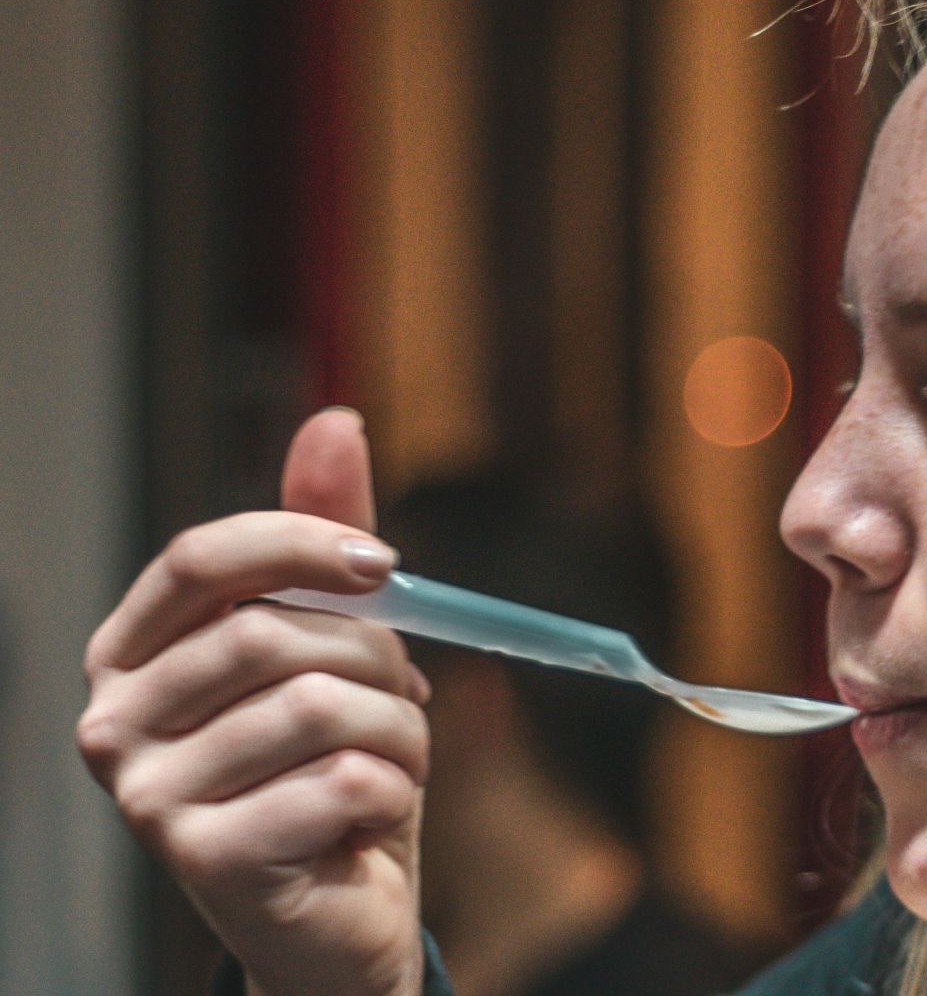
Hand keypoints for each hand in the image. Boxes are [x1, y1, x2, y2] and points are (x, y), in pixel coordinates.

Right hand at [77, 409, 429, 995]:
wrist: (337, 914)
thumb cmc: (328, 769)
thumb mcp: (336, 648)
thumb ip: (324, 542)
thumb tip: (335, 419)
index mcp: (134, 653)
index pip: (204, 558)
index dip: (302, 543)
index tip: (385, 565)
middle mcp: (114, 722)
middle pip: (273, 637)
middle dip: (377, 661)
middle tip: (404, 703)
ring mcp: (147, 798)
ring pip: (322, 710)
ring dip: (400, 734)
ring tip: (391, 767)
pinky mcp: (203, 860)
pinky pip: (346, 783)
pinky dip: (394, 794)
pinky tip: (370, 822)